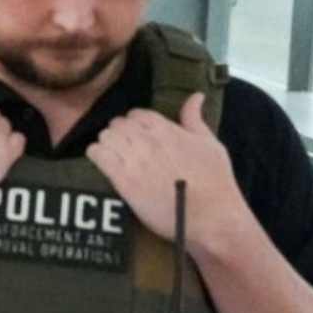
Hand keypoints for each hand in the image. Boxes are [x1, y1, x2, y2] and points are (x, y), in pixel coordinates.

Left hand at [85, 93, 249, 252]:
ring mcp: (135, 158)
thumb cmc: (216, 183)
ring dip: (107, 143)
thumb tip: (195, 96)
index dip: (134, 123)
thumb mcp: (211, 144)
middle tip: (123, 146)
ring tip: (113, 155)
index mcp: (169, 130)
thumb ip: (195, 120)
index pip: (138, 114)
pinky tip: (103, 162)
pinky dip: (96, 155)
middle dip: (119, 132)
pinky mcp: (123, 179)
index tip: (136, 134)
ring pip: (106, 136)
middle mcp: (149, 140)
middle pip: (119, 124)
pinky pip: (98, 155)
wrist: (212, 216)